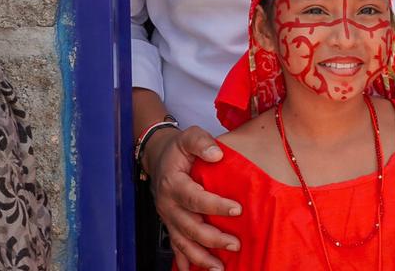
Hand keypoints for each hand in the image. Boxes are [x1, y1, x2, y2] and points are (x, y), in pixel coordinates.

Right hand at [145, 125, 240, 270]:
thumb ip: (201, 142)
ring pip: (182, 242)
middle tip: (236, 244)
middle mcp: (168, 205)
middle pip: (190, 227)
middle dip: (213, 239)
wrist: (157, 157)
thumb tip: (217, 154)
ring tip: (219, 268)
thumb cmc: (178, 149)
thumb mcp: (188, 137)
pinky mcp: (169, 225)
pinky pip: (175, 246)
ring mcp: (167, 218)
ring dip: (200, 258)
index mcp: (174, 184)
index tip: (237, 209)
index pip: (195, 198)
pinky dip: (184, 261)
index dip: (215, 206)